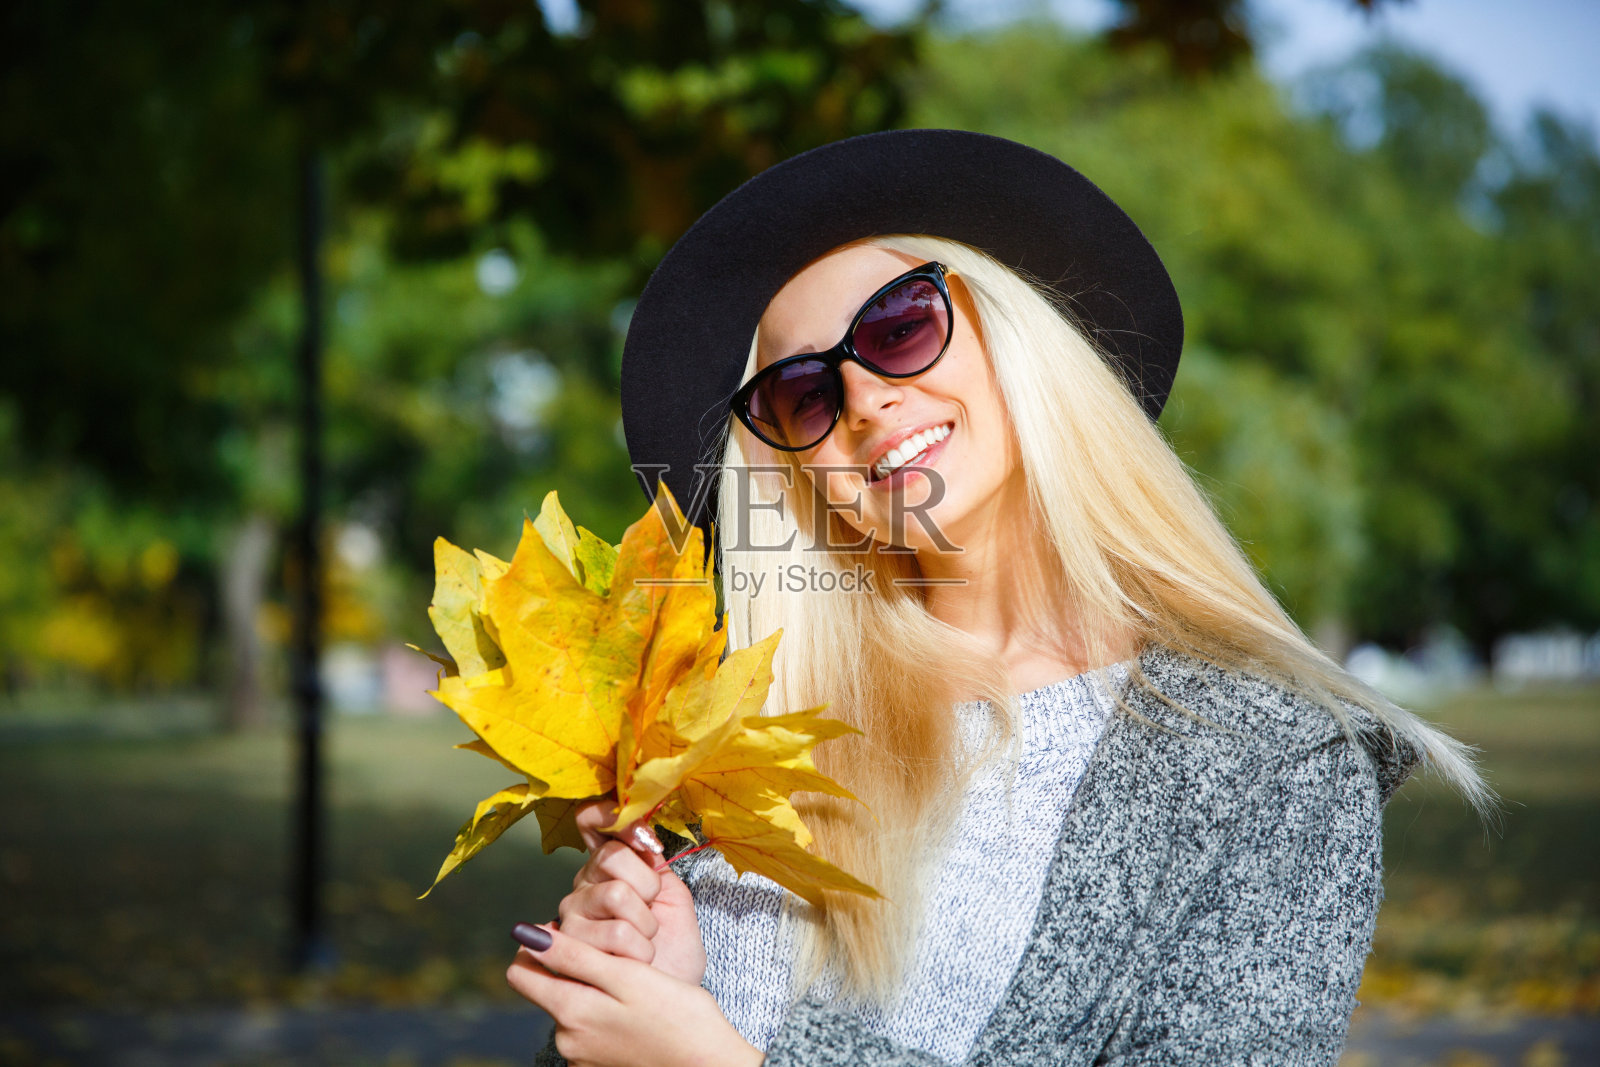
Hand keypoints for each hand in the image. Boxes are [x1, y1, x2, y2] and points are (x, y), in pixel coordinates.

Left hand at [508, 923, 762, 1066]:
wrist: (710, 1065)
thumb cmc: (678, 1015)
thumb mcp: (627, 975)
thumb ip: (574, 956)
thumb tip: (526, 935)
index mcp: (571, 1012)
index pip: (521, 973)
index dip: (541, 946)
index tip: (572, 935)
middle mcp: (568, 1040)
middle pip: (549, 991)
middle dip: (571, 969)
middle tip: (615, 958)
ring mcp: (583, 1058)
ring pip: (572, 1009)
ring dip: (592, 993)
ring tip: (633, 987)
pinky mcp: (600, 1066)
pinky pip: (590, 1031)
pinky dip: (605, 1016)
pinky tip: (636, 1013)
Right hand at [557, 796, 705, 984]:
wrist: (669, 995)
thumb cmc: (673, 949)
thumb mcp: (673, 896)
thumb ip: (654, 862)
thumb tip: (639, 833)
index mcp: (609, 866)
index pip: (593, 820)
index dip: (613, 817)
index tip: (647, 843)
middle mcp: (584, 885)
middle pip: (612, 857)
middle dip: (647, 886)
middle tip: (653, 913)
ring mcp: (572, 915)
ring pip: (615, 895)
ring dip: (646, 925)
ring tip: (645, 945)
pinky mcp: (566, 947)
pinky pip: (614, 932)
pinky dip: (639, 950)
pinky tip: (633, 962)